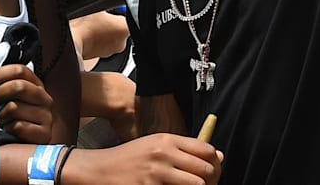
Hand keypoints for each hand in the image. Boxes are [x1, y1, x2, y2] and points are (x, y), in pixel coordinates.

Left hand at [0, 64, 54, 143]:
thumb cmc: (11, 118)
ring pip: (14, 107)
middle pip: (18, 86)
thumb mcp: (9, 97)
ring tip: (1, 120)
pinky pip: (17, 126)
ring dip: (1, 115)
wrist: (21, 145)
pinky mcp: (44, 134)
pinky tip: (9, 130)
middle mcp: (45, 99)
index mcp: (37, 85)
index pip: (19, 70)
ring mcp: (47, 116)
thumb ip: (2, 84)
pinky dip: (8, 128)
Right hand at [64, 134, 222, 184]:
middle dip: (211, 180)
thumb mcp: (155, 146)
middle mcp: (164, 153)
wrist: (101, 170)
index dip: (215, 163)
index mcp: (167, 139)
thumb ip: (185, 149)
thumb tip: (218, 155)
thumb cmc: (130, 159)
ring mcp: (157, 172)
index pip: (206, 149)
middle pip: (206, 168)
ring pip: (198, 184)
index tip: (212, 171)